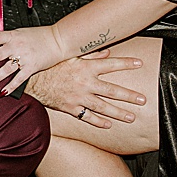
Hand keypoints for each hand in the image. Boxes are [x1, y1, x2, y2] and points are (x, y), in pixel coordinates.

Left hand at [0, 25, 63, 93]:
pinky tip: (2, 93)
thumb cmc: (40, 36)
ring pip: (5, 69)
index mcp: (13, 35)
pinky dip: (10, 87)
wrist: (58, 39)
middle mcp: (17, 45)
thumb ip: (9, 39)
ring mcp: (25, 56)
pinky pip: (19, 79)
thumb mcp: (21, 33)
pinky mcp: (32, 66)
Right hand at [23, 52, 146, 128]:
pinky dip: (98, 121)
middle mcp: (85, 83)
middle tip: (142, 100)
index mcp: (86, 68)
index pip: (111, 64)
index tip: (139, 63)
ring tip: (131, 117)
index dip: (126, 63)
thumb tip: (107, 52)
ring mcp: (79, 97)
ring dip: (118, 113)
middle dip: (129, 96)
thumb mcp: (71, 56)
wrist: (34, 80)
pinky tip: (108, 124)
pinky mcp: (72, 108)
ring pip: (103, 107)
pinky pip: (87, 117)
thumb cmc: (52, 66)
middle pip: (112, 90)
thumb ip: (90, 55)